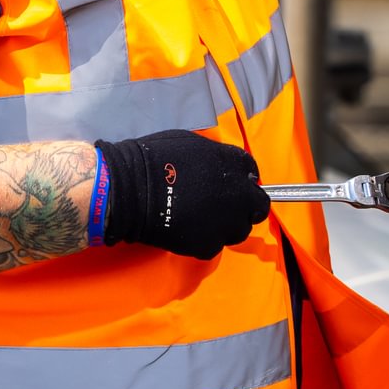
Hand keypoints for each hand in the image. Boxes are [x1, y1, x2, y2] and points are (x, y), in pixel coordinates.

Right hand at [98, 131, 269, 259]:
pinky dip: (205, 238)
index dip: (243, 179)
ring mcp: (225, 223)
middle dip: (246, 205)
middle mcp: (238, 195)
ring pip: (239, 229)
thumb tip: (223, 168)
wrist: (130, 190)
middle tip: (225, 205)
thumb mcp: (191, 143)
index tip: (233, 183)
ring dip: (228, 224)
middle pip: (258, 206)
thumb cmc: (154, 159)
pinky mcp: (209, 245)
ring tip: (205, 218)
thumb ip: (216, 157)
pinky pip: (215, 243)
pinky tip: (188, 228)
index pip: (252, 173)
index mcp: (232, 165)